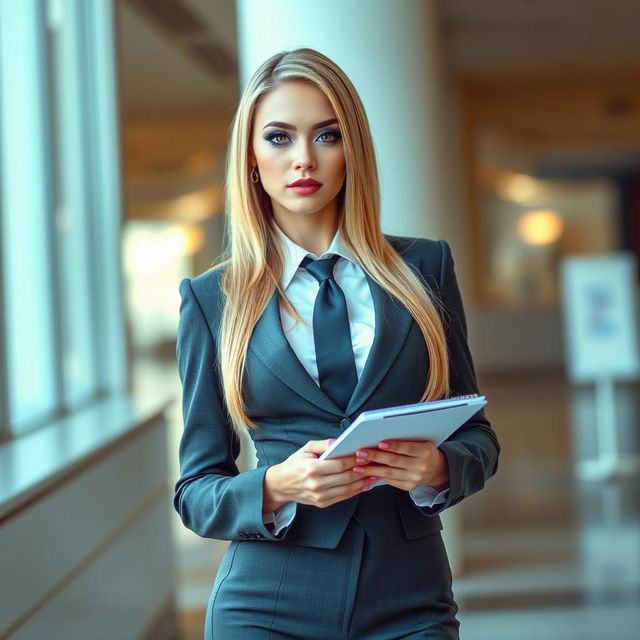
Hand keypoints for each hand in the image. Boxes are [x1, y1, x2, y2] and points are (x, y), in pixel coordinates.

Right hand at [263, 439, 378, 510]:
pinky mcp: (323, 503)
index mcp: (311, 469)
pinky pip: (344, 497)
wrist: (281, 485)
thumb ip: (323, 444)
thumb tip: (339, 441)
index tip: (366, 453)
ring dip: (364, 482)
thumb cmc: (295, 464)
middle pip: (346, 477)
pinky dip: (357, 490)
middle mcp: (316, 484)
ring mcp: (320, 496)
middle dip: (363, 470)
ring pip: (348, 489)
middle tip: (376, 463)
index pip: (339, 464)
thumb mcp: (305, 449)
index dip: (355, 459)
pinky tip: (365, 483)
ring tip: (375, 473)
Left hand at [352, 439, 448, 491]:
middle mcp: (421, 466)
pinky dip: (377, 476)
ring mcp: (415, 478)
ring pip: (389, 473)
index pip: (408, 448)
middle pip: (395, 461)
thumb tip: (381, 439)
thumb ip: (405, 440)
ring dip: (371, 469)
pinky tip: (366, 472)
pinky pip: (390, 481)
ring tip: (358, 465)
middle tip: (361, 453)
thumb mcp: (421, 441)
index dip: (394, 446)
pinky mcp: (408, 486)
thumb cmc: (423, 450)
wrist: (436, 469)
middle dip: (376, 456)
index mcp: (426, 452)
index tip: (379, 443)